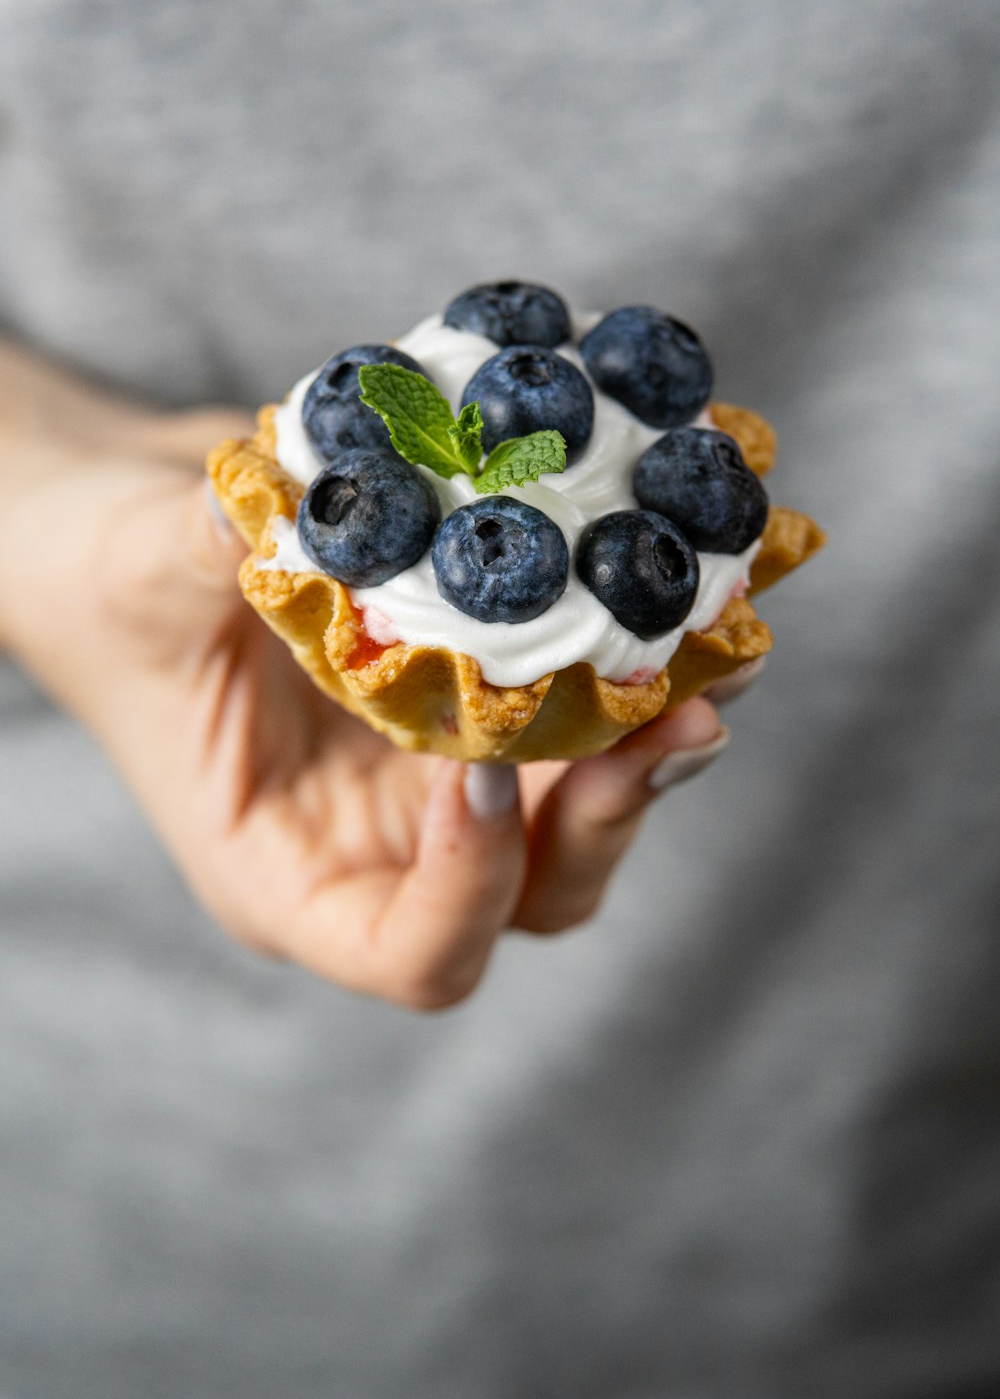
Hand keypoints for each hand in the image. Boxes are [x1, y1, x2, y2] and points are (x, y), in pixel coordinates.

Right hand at [0, 346, 728, 1007]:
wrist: (136, 526)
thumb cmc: (104, 584)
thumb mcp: (135, 577)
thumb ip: (207, 553)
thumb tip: (306, 498)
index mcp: (296, 873)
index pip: (414, 953)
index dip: (470, 890)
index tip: (478, 776)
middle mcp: (390, 843)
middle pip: (536, 892)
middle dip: (611, 815)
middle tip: (673, 721)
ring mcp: (447, 772)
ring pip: (586, 807)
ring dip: (655, 741)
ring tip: (720, 650)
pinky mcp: (485, 696)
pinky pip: (585, 707)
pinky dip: (644, 660)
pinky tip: (687, 584)